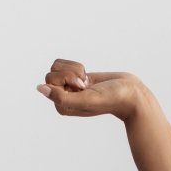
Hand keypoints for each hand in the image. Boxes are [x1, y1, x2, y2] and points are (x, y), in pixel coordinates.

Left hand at [35, 59, 149, 120]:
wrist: (130, 94)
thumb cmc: (111, 99)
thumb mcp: (86, 100)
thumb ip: (61, 98)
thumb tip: (40, 88)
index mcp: (61, 107)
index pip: (49, 81)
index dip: (67, 79)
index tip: (83, 87)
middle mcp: (62, 98)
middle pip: (51, 72)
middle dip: (71, 73)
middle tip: (86, 84)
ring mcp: (68, 88)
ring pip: (57, 66)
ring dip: (75, 68)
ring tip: (87, 81)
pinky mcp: (74, 78)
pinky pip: (63, 64)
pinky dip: (77, 66)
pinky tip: (87, 77)